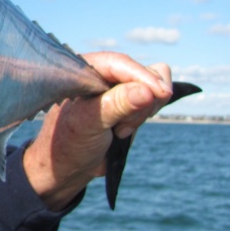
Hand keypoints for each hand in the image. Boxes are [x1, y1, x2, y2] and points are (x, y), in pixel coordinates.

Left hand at [23, 51, 173, 211]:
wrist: (68, 167)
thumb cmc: (68, 144)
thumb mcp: (89, 124)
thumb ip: (117, 105)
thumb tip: (147, 90)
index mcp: (82, 71)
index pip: (119, 63)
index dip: (143, 76)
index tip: (162, 93)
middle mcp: (100, 74)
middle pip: (141, 74)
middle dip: (141, 101)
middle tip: (121, 126)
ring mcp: (115, 88)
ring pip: (151, 88)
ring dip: (142, 112)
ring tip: (119, 131)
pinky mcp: (127, 102)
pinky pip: (150, 101)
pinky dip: (144, 116)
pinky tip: (123, 131)